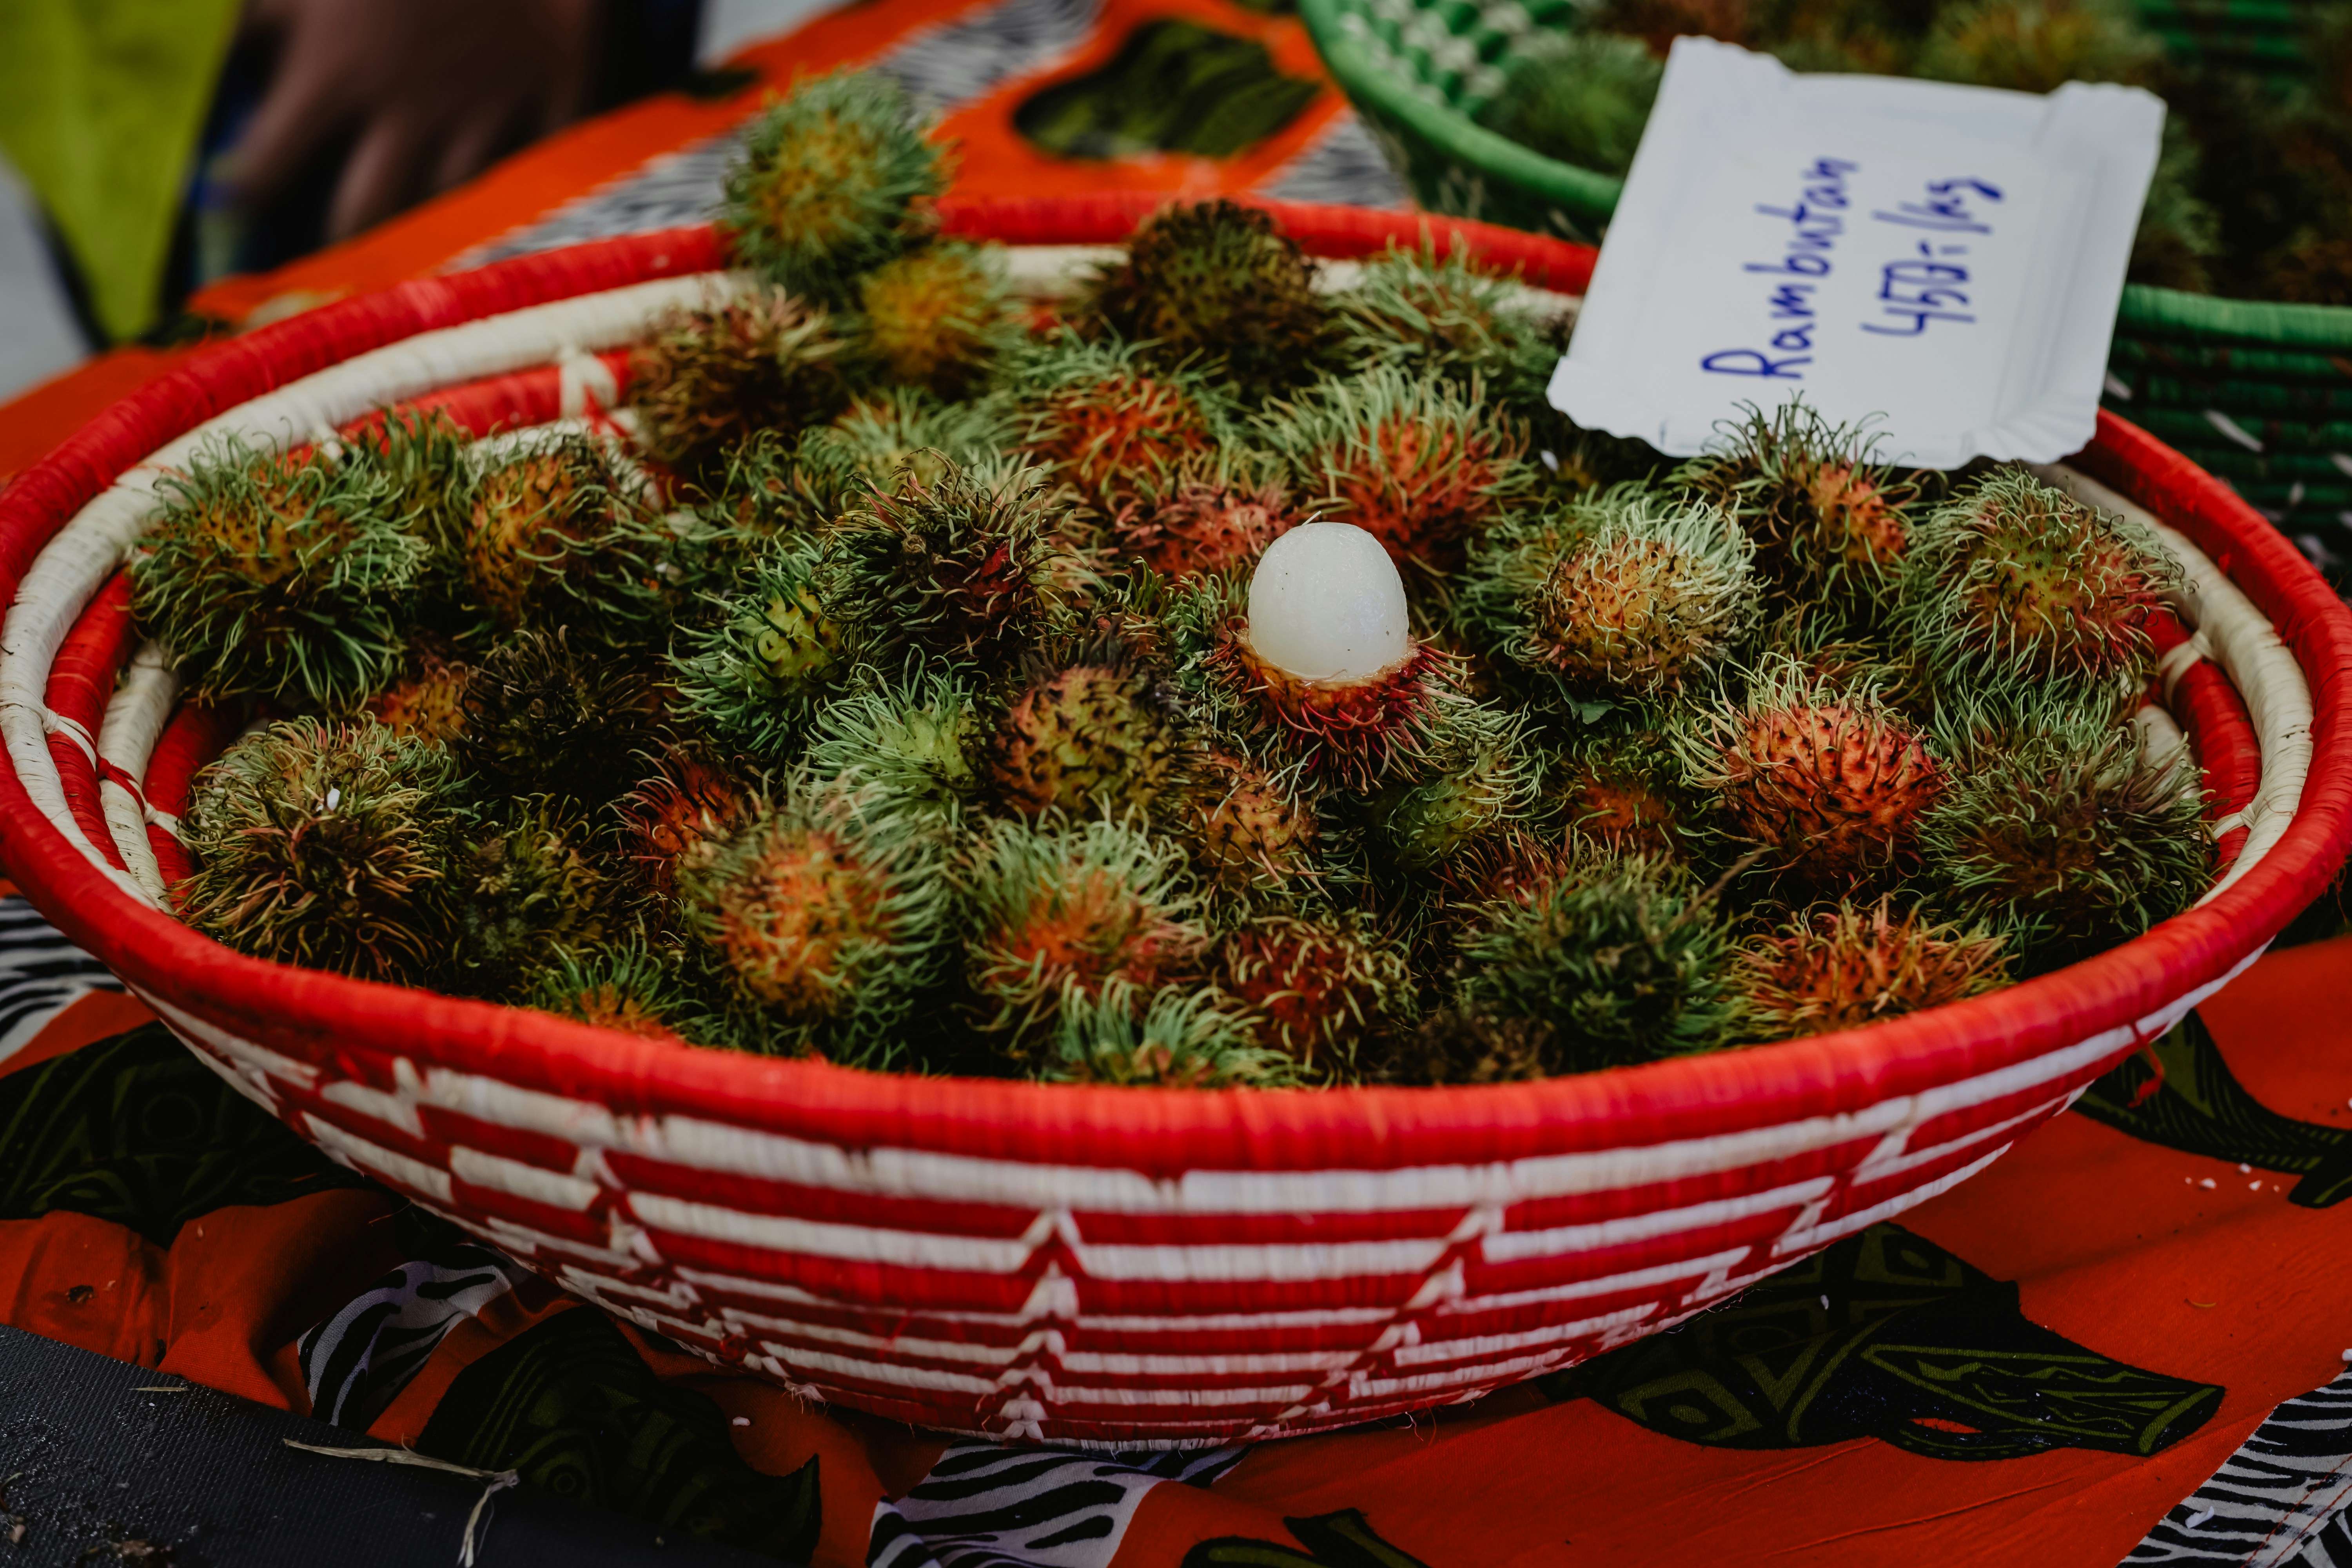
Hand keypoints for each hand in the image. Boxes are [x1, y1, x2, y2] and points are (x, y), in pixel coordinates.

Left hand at [231, 0, 602, 241]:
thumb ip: (250, 20)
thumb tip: (190, 53)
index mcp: (336, 72)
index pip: (269, 159)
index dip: (241, 191)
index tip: (226, 209)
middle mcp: (409, 110)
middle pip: (367, 206)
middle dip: (344, 241)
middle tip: (331, 268)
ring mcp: (485, 107)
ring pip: (453, 196)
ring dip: (432, 226)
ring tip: (415, 253)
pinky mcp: (552, 88)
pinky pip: (545, 154)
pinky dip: (537, 182)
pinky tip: (524, 206)